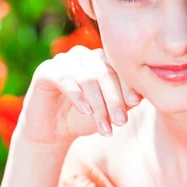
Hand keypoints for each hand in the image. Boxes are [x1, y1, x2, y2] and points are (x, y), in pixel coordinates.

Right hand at [14, 46, 143, 144]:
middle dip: (114, 99)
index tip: (135, 103)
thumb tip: (141, 96)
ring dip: (98, 104)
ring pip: (87, 77)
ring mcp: (63, 61)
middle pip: (104, 72)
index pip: (119, 67)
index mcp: (102, 60)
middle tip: (121, 121)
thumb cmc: (85, 118)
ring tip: (104, 126)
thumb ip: (124, 102)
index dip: (128, 84)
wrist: (54, 131)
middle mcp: (84, 56)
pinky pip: (64, 79)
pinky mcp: (46, 71)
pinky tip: (86, 111)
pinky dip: (77, 96)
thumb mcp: (109, 112)